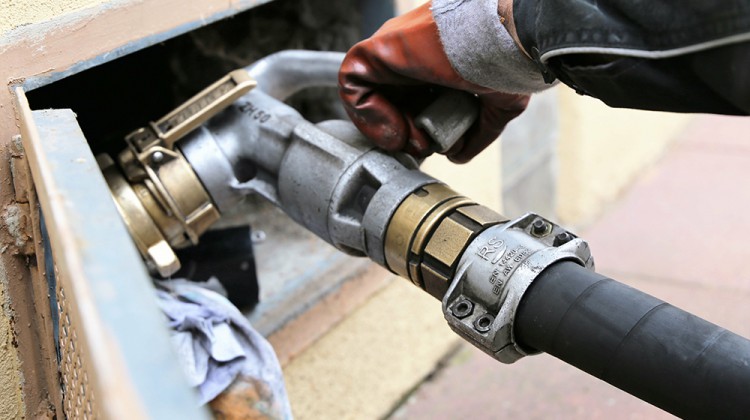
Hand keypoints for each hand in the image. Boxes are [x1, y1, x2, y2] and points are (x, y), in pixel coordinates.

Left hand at [338, 2, 528, 162]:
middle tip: (424, 146)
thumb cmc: (508, 59)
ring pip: (371, 96)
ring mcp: (391, 51)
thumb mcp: (499, 102)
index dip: (420, 128)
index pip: (414, 100)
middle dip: (406, 131)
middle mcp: (411, 55)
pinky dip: (368, 115)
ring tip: (412, 139)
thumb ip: (477, 130)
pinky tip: (397, 127)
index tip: (435, 144)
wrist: (506, 36)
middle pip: (392, 100)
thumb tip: (457, 155)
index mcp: (437, 61)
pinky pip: (353, 87)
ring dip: (388, 127)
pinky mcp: (375, 50)